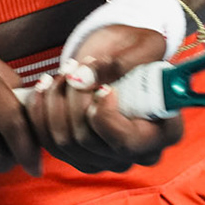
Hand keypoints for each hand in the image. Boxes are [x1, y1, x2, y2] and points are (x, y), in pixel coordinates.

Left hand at [24, 23, 184, 172]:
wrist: (121, 53)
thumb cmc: (140, 48)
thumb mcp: (144, 45)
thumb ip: (123, 62)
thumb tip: (89, 77)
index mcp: (164, 134)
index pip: (125, 142)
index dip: (104, 116)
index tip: (102, 87)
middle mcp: (136, 154)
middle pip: (88, 141)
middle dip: (74, 99)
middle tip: (77, 67)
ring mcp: (106, 158)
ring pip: (64, 142)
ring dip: (55, 102)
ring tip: (65, 71)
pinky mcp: (80, 153)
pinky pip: (49, 143)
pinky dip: (40, 112)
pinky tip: (45, 86)